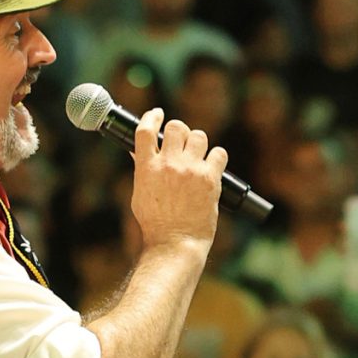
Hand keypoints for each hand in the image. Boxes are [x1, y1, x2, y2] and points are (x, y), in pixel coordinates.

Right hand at [129, 108, 226, 253]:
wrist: (175, 243)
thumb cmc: (155, 224)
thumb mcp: (140, 195)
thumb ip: (142, 170)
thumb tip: (139, 152)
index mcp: (147, 168)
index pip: (146, 130)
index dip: (153, 116)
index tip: (157, 114)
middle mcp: (168, 165)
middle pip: (176, 127)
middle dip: (180, 132)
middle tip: (182, 143)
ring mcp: (190, 170)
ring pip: (199, 136)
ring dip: (198, 143)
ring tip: (197, 157)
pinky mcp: (210, 179)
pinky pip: (219, 153)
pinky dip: (216, 157)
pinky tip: (212, 167)